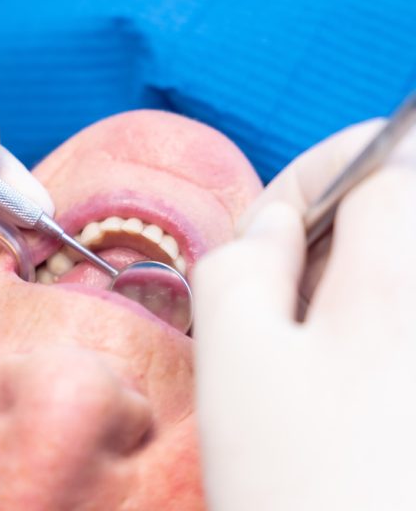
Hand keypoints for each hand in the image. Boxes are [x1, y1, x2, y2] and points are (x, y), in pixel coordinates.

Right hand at [193, 119, 415, 510]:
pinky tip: (361, 394)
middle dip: (340, 232)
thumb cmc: (309, 498)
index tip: (276, 223)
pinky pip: (403, 323)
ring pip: (406, 270)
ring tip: (320, 355)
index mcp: (401, 275)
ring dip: (361, 286)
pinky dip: (382, 329)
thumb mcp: (235, 364)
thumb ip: (239, 262)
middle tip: (290, 296)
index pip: (378, 157)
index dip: (315, 173)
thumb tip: (273, 224)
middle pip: (407, 208)